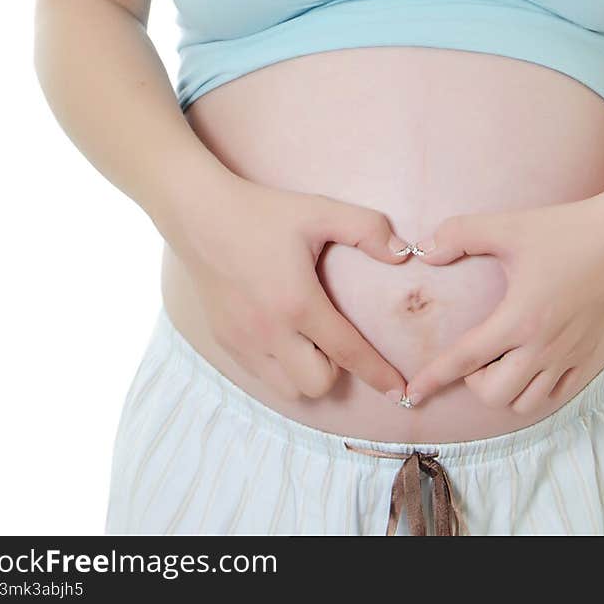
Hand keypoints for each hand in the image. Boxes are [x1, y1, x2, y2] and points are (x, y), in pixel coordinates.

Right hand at [176, 173, 413, 401]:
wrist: (201, 215)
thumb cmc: (263, 212)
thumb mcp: (319, 210)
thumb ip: (367, 229)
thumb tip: (403, 254)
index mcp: (297, 303)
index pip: (347, 352)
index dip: (378, 374)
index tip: (402, 392)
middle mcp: (269, 331)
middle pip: (317, 384)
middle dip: (336, 369)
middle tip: (334, 336)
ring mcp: (243, 341)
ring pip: (287, 389)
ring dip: (306, 373)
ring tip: (308, 339)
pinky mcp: (225, 342)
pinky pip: (261, 376)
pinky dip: (280, 367)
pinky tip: (283, 336)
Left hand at [404, 191, 603, 413]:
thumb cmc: (565, 230)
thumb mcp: (507, 226)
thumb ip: (461, 234)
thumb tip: (426, 250)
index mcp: (519, 319)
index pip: (465, 358)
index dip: (435, 377)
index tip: (413, 392)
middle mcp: (543, 346)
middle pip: (495, 394)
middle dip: (474, 382)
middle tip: (475, 354)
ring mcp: (569, 355)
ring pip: (526, 402)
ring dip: (505, 389)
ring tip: (502, 360)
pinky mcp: (589, 356)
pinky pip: (558, 394)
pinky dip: (536, 389)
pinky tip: (531, 364)